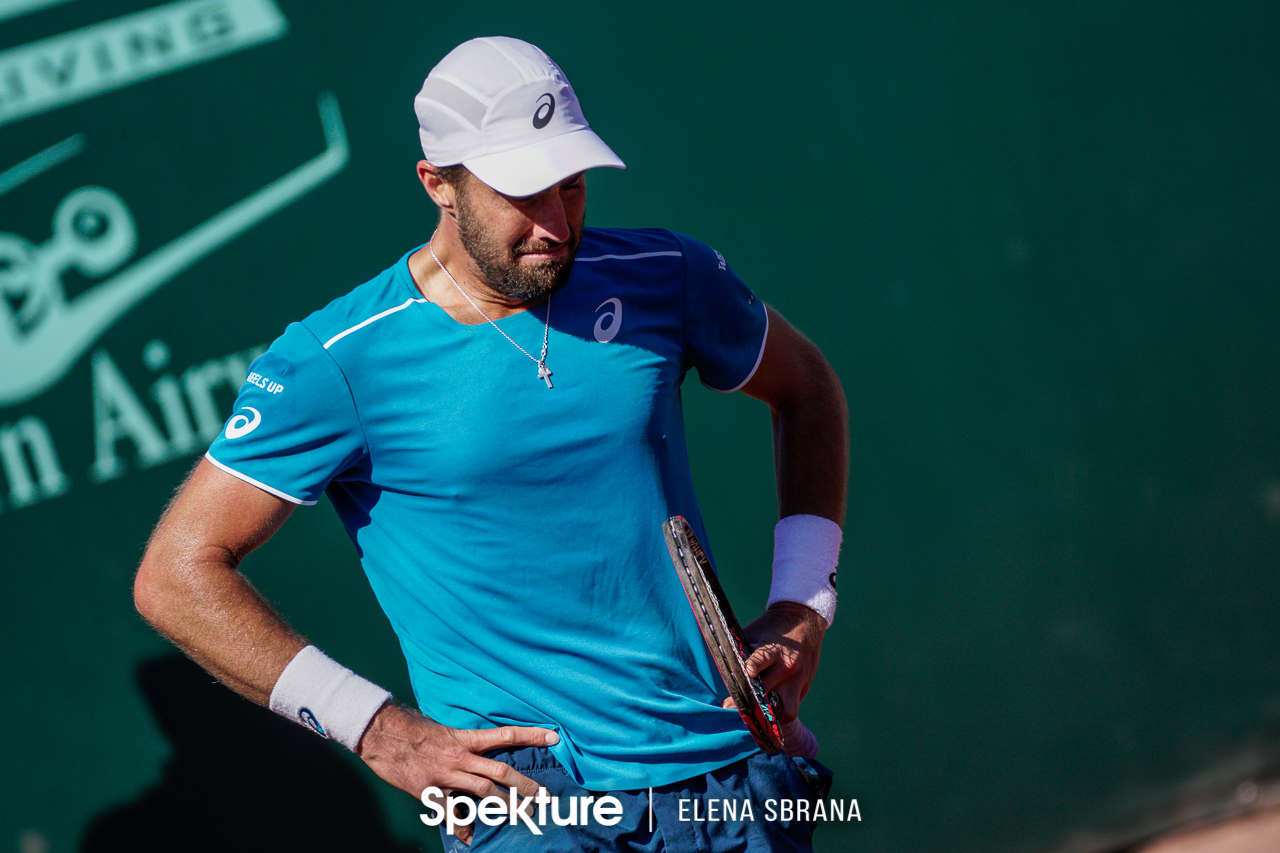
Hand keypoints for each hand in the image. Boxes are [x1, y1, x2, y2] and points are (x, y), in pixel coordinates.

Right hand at [356, 703, 557, 844]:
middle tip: (543, 797)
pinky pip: (450, 813)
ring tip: (523, 815)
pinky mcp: (430, 791)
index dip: (531, 735)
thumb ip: (464, 742)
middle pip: (501, 772)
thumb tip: (479, 750)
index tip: (554, 736)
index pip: (506, 735)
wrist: (382, 735)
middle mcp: (460, 757)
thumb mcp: (444, 729)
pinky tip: (469, 837)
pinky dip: (461, 826)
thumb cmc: (412, 727)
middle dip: (525, 786)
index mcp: (466, 739)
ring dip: (506, 805)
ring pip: (485, 792)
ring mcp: (446, 776)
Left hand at [738, 601, 825, 724]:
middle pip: (769, 692)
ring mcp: (798, 682)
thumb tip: (718, 667)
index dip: (752, 667)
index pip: (762, 660)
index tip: (742, 676)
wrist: (803, 621)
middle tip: (729, 707)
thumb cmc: (771, 629)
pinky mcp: (804, 689)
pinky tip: (764, 717)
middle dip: (749, 702)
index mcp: (774, 650)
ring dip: (770, 717)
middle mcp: (788, 668)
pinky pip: (791, 708)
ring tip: (752, 719)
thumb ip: (740, 650)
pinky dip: (778, 713)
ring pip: (788, 711)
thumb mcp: (754, 633)